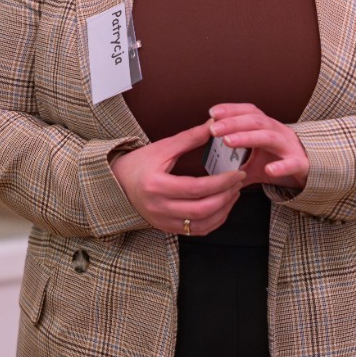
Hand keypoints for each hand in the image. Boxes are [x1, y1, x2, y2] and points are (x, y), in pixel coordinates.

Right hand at [111, 121, 245, 237]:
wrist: (117, 183)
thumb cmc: (138, 164)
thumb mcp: (163, 147)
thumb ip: (190, 138)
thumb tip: (214, 125)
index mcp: (157, 185)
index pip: (196, 188)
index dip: (221, 182)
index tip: (236, 173)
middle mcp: (159, 207)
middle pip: (201, 209)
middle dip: (226, 196)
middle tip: (239, 182)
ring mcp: (163, 221)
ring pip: (201, 224)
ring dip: (223, 210)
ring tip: (233, 193)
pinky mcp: (167, 228)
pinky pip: (196, 231)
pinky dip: (214, 221)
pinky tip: (222, 207)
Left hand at [207, 103, 309, 189]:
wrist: (312, 169)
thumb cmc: (281, 160)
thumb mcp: (255, 162)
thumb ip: (236, 164)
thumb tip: (211, 173)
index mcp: (266, 127)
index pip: (249, 112)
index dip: (232, 109)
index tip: (212, 112)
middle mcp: (277, 132)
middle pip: (255, 121)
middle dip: (233, 122)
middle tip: (213, 128)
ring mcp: (289, 147)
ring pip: (269, 137)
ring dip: (247, 137)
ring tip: (228, 141)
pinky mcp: (300, 164)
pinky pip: (291, 163)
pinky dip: (281, 166)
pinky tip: (270, 170)